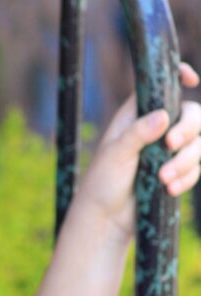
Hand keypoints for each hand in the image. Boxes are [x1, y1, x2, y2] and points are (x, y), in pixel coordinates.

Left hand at [77, 62, 200, 239]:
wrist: (107, 219)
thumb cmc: (103, 181)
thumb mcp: (115, 154)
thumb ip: (138, 133)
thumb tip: (164, 116)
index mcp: (137, 115)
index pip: (161, 86)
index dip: (178, 76)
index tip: (191, 80)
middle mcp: (157, 128)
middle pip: (192, 114)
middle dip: (187, 129)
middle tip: (171, 145)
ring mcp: (170, 151)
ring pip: (199, 143)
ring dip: (186, 161)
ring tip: (162, 180)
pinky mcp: (178, 172)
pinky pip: (197, 169)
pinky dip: (187, 178)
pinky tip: (168, 190)